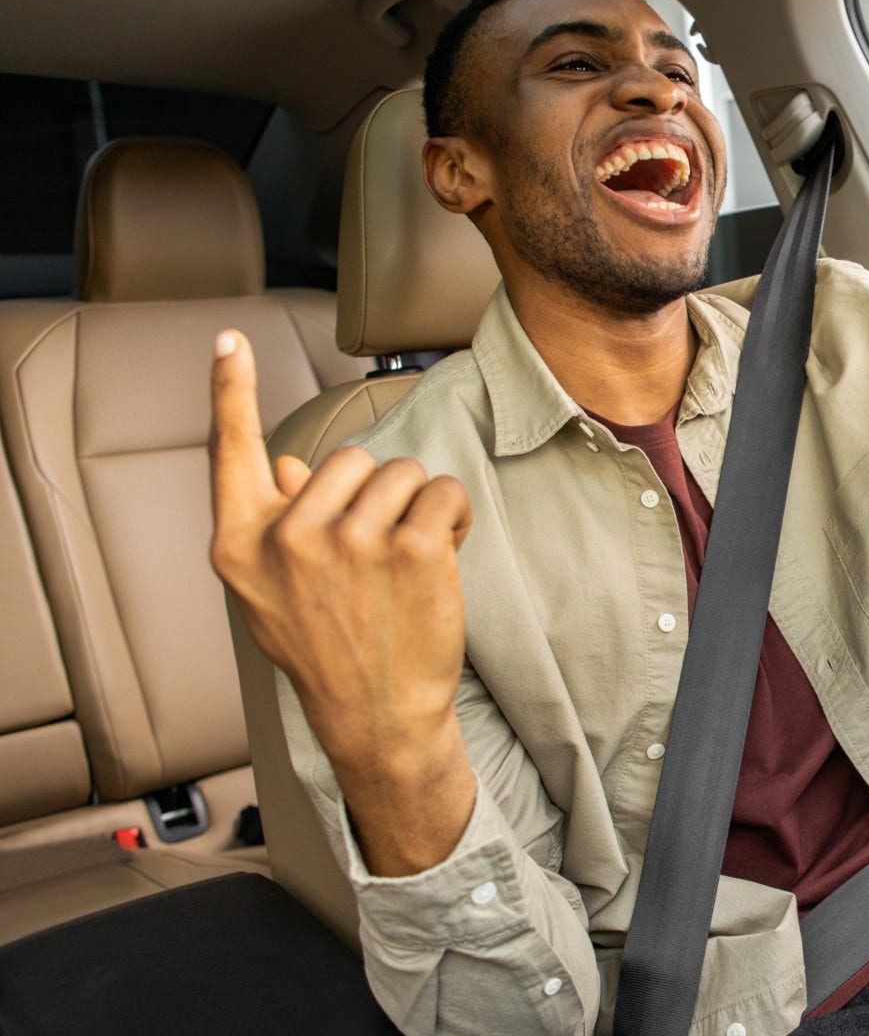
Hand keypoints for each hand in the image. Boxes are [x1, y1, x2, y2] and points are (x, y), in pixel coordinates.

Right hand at [209, 329, 475, 872]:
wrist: (379, 715)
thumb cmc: (329, 649)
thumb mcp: (273, 593)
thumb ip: (271, 524)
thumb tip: (279, 461)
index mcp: (243, 544)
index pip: (230, 451)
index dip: (228, 390)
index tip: (228, 339)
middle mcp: (289, 537)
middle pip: (348, 458)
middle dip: (375, 495)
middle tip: (377, 554)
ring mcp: (351, 542)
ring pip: (400, 473)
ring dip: (417, 507)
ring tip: (408, 561)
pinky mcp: (413, 548)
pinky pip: (442, 491)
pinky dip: (454, 515)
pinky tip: (443, 556)